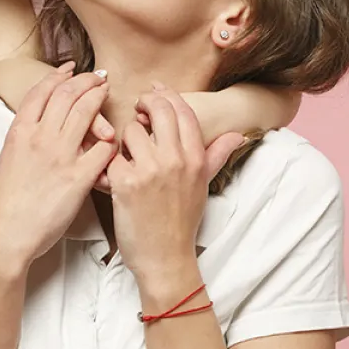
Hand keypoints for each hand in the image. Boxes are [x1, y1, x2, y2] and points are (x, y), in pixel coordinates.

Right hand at [0, 64, 118, 273]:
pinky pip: (102, 149)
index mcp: (20, 131)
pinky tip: (114, 137)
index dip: (58, 75)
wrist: (6, 233)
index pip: (42, 90)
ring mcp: (59, 156)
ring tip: (107, 94)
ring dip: (100, 98)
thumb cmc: (7, 200)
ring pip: (86, 112)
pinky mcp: (77, 178)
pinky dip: (110, 139)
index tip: (71, 68)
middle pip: (68, 94)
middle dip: (86, 80)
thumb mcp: (10, 156)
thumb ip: (28, 135)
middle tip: (99, 77)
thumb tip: (44, 122)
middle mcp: (39, 137)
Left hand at [106, 84, 244, 285]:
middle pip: (158, 109)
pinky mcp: (125, 183)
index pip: (183, 111)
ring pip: (130, 130)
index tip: (155, 91)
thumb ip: (217, 155)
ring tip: (128, 154)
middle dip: (145, 103)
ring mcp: (150, 170)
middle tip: (138, 111)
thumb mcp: (203, 185)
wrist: (165, 258)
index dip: (167, 95)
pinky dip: (110, 163)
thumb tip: (238, 134)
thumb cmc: (182, 221)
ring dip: (126, 138)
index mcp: (196, 158)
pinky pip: (112, 156)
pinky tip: (114, 174)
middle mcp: (175, 160)